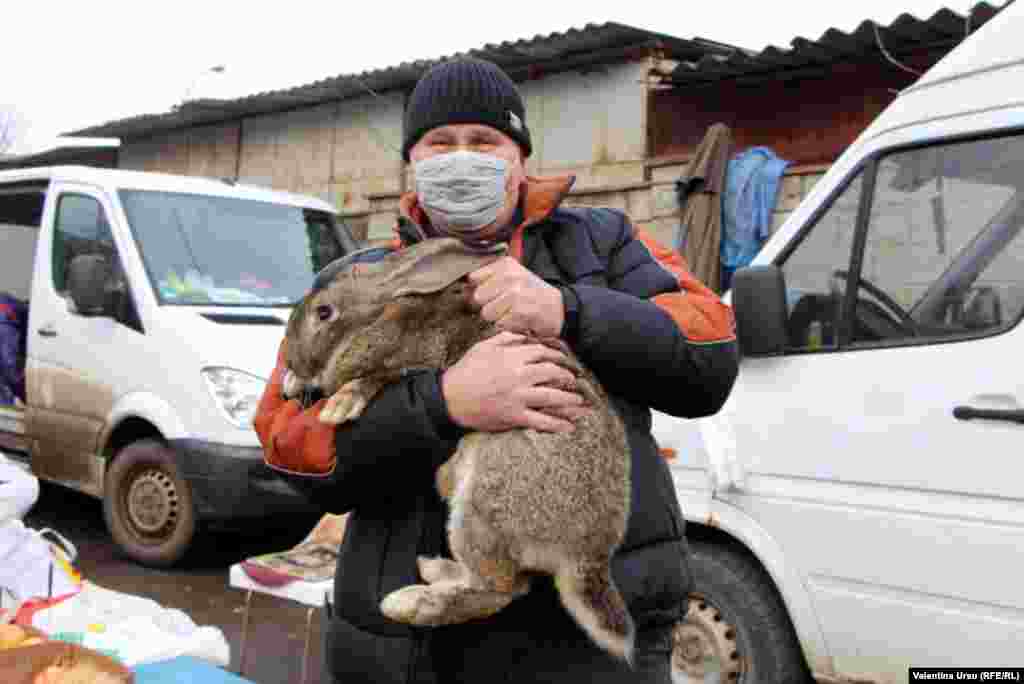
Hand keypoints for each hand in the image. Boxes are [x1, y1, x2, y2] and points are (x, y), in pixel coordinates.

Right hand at [441, 332, 587, 432]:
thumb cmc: (465, 371)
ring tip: (579, 401)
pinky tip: (569, 426)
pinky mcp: (514, 416)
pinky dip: (557, 425)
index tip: (564, 360)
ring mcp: (518, 397)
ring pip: (552, 397)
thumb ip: (505, 339)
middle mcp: (519, 376)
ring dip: (569, 399)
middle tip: (574, 379)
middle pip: (552, 373)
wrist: (449, 398)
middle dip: (567, 375)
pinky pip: (541, 421)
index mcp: (512, 357)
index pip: (542, 353)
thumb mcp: (483, 348)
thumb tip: (524, 335)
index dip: (557, 356)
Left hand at [468, 257, 564, 337]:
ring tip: (512, 313)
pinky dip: (508, 326)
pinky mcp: (519, 312)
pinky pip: (499, 324)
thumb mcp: (513, 277)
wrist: (560, 309)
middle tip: (505, 306)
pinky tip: (519, 320)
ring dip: (498, 318)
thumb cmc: (532, 294)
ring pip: (486, 313)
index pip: (474, 278)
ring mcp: (515, 294)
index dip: (479, 289)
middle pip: (477, 297)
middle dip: (488, 305)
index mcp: (506, 265)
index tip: (491, 294)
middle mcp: (510, 277)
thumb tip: (463, 291)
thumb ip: (487, 280)